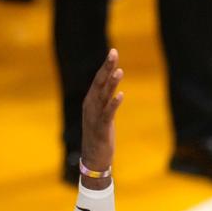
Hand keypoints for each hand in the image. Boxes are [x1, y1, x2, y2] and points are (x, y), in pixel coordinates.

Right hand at [81, 48, 123, 174]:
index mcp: (90, 101)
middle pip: (99, 83)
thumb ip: (105, 102)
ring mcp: (95, 116)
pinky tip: (120, 95)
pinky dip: (114, 104)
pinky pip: (108, 114)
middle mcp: (91, 106)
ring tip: (119, 71)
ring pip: (103, 96)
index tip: (113, 52)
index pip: (98, 79)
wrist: (93, 158)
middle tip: (114, 53)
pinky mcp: (101, 128)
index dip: (106, 66)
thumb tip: (113, 89)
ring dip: (111, 83)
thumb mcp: (102, 115)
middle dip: (107, 67)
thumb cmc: (99, 136)